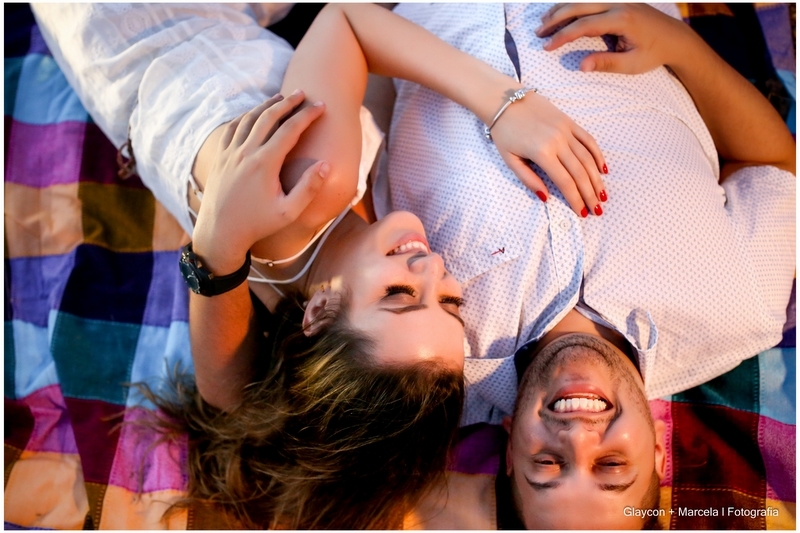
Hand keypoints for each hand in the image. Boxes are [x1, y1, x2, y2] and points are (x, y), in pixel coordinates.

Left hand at [192, 91, 327, 271]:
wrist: (220, 231)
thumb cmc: (257, 224)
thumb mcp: (289, 211)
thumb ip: (309, 187)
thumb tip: (325, 165)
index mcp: (264, 163)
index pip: (290, 130)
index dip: (307, 115)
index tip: (320, 107)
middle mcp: (245, 153)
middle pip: (268, 117)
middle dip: (287, 102)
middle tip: (301, 93)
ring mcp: (230, 153)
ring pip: (249, 119)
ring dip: (266, 106)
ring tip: (280, 99)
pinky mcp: (220, 157)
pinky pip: (233, 128)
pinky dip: (246, 116)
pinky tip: (254, 115)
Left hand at [490, 89, 607, 216]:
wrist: (505, 101)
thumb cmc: (504, 132)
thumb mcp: (509, 160)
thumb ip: (528, 179)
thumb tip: (545, 197)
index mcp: (542, 153)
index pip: (565, 182)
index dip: (575, 199)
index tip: (582, 213)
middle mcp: (558, 141)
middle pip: (580, 172)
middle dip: (590, 193)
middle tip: (597, 210)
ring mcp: (566, 130)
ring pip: (587, 158)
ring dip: (596, 178)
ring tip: (602, 194)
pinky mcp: (569, 121)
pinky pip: (588, 139)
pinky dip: (597, 154)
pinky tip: (603, 169)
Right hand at [536, 3, 689, 74]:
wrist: (676, 38)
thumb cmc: (654, 53)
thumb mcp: (632, 64)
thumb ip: (606, 63)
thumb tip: (580, 66)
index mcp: (622, 19)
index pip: (584, 25)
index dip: (562, 36)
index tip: (547, 47)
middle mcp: (619, 4)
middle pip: (579, 6)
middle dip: (556, 19)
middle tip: (538, 33)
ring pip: (583, 0)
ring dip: (561, 10)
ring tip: (544, 23)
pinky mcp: (618, 1)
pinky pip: (591, 1)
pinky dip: (573, 6)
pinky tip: (561, 14)